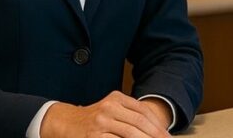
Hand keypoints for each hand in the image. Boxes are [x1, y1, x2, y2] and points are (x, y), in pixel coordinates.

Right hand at [40, 91, 170, 137]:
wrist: (64, 122)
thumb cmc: (93, 119)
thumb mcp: (111, 110)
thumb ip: (130, 115)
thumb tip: (155, 130)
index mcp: (117, 98)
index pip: (144, 111)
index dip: (158, 125)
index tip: (168, 136)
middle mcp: (109, 107)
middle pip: (140, 122)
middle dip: (156, 135)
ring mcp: (101, 121)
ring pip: (130, 133)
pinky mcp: (94, 136)